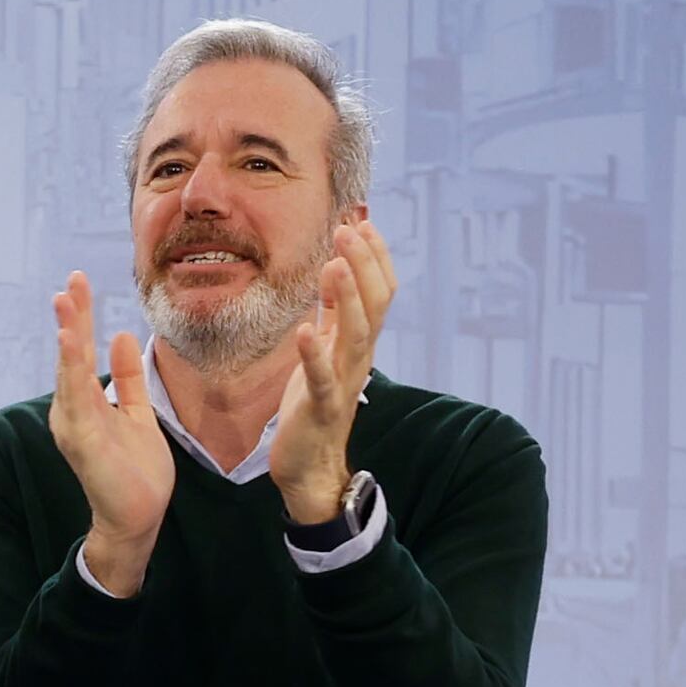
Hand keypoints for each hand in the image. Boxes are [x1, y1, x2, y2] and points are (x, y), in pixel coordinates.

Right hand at [47, 273, 173, 597]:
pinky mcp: (83, 442)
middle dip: (72, 318)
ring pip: (69, 373)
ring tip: (66, 302)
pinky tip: (73, 344)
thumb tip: (120, 336)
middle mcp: (72, 411)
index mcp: (85, 402)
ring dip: (68, 336)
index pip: (82, 351)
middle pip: (71, 356)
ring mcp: (75, 426)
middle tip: (71, 281)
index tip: (79, 282)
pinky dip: (72, 370)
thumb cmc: (136, 470)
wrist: (138, 517)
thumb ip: (129, 378)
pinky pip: (77, 400)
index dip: (82, 317)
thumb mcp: (137, 412)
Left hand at [266, 214, 394, 530]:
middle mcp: (359, 357)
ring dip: (347, 298)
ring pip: (355, 335)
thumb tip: (339, 263)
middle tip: (347, 228)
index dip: (375, 256)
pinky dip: (313, 354)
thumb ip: (334, 310)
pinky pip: (321, 378)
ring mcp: (343, 381)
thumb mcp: (326, 347)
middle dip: (363, 265)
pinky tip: (304, 330)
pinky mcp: (320, 407)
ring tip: (333, 265)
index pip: (381, 291)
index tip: (360, 220)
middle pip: (375, 305)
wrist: (310, 466)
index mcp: (360, 341)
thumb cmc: (315, 403)